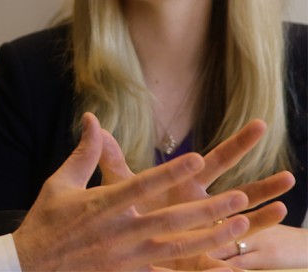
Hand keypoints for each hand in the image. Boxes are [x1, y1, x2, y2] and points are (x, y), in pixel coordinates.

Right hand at [13, 113, 252, 270]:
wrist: (30, 267)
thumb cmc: (46, 221)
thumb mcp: (60, 183)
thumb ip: (85, 153)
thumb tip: (92, 119)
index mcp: (101, 205)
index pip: (142, 185)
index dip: (170, 172)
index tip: (197, 158)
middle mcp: (117, 232)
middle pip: (169, 219)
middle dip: (206, 209)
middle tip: (238, 197)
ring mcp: (124, 258)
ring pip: (176, 248)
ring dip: (210, 237)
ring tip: (239, 226)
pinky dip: (191, 270)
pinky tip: (219, 265)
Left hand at [99, 120, 294, 268]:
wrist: (117, 245)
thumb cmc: (127, 210)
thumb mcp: (120, 184)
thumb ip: (112, 157)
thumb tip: (93, 123)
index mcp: (188, 185)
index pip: (217, 160)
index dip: (238, 144)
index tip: (259, 124)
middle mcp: (203, 207)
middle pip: (240, 192)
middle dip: (264, 184)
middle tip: (291, 176)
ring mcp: (205, 232)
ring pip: (241, 226)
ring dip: (261, 221)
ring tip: (284, 211)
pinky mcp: (199, 258)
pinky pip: (224, 259)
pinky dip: (237, 257)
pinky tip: (246, 260)